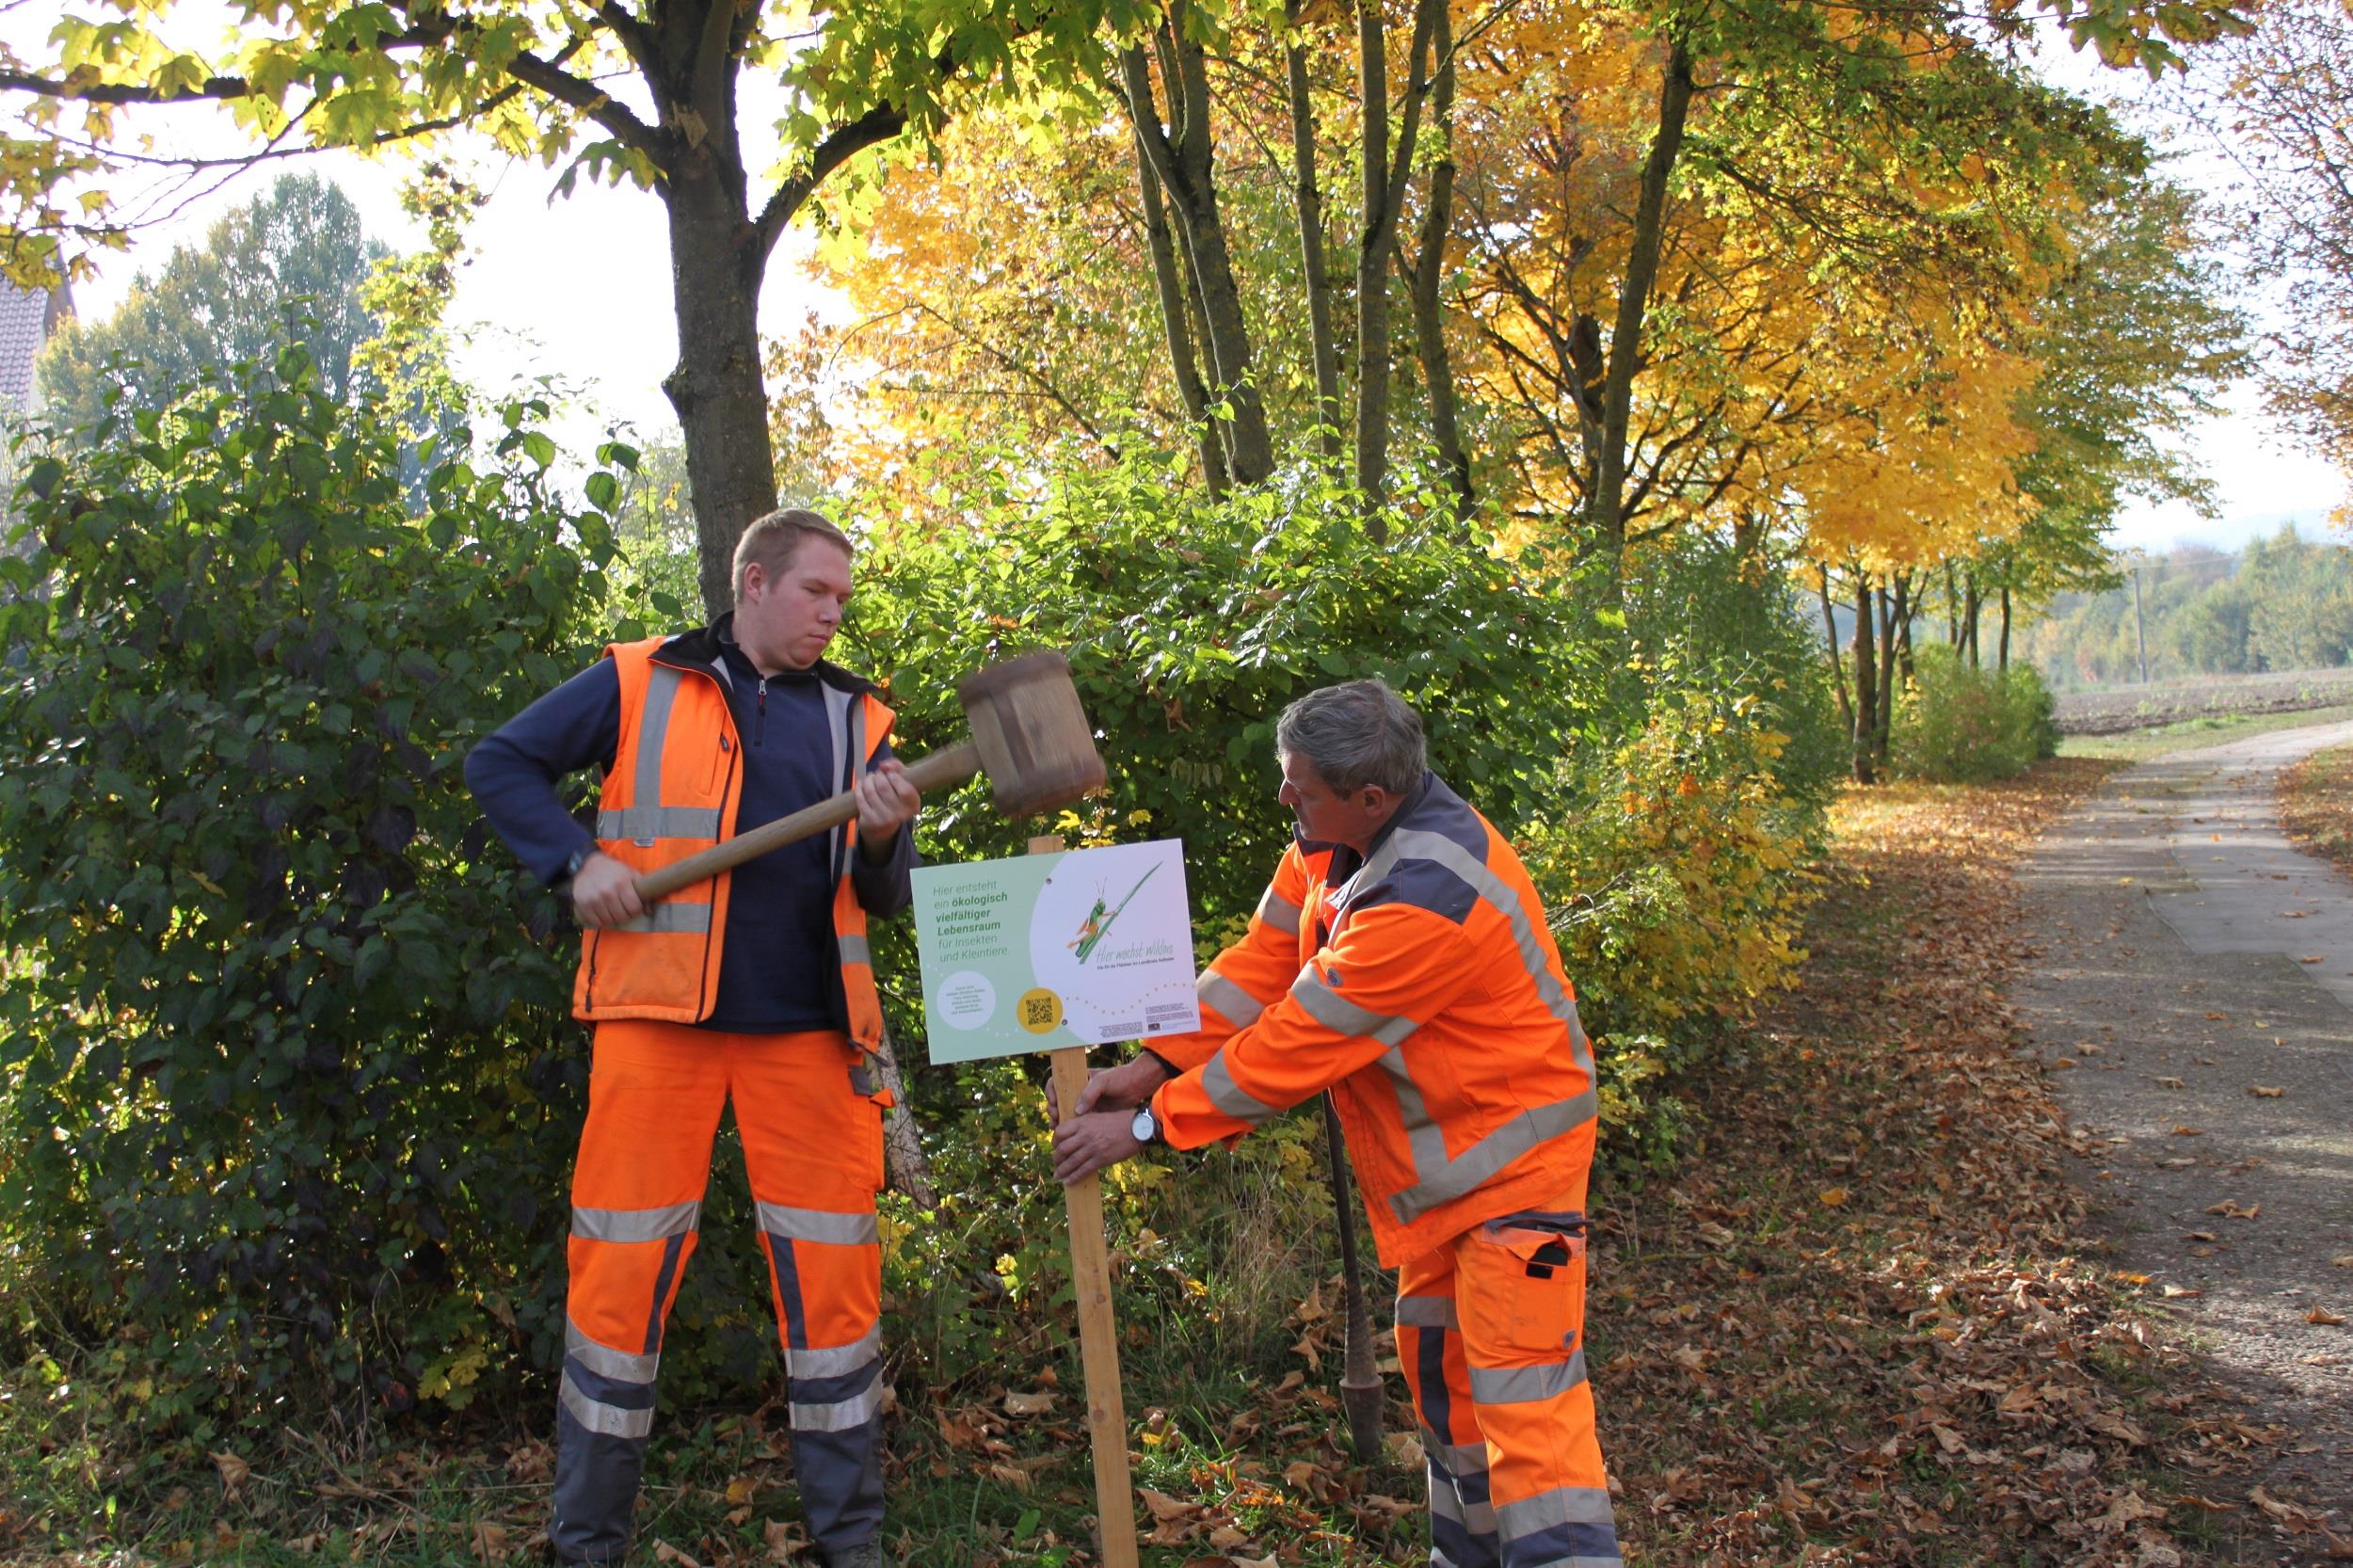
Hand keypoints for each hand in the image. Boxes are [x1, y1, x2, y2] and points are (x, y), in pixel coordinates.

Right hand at [571, 851, 644, 928]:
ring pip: (609, 921)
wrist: (589, 864)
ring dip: (613, 918)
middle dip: (625, 914)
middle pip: (622, 916)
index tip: (633, 905)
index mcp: (622, 883)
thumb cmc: (614, 871)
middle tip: (623, 908)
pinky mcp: (583, 903)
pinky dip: (601, 920)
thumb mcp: (632, 875)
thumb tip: (649, 912)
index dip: (636, 909)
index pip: (634, 908)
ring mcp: (594, 898)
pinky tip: (603, 912)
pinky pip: (596, 921)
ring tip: (613, 909)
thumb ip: (643, 892)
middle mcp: (607, 892)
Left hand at [854, 758, 920, 854]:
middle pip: (884, 787)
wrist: (883, 826)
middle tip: (877, 775)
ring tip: (869, 778)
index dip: (895, 777)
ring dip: (868, 780)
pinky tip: (861, 784)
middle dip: (878, 776)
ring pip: (870, 792)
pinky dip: (859, 788)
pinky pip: (861, 799)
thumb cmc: (895, 797)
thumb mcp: (903, 783)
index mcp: (913, 806)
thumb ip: (897, 767)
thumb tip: (883, 765)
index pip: (905, 790)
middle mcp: (901, 815)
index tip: (890, 773)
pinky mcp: (870, 821)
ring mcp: (884, 820)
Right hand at [1047, 1053, 1173, 1120]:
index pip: (1057, 1083)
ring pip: (1066, 1113)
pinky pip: (1078, 1122)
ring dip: (1060, 1121)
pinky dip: (1072, 1129)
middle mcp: (1079, 1091)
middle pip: (1058, 1100)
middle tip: (1056, 1118)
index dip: (1051, 1092)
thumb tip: (1077, 1111)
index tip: (1054, 1102)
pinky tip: (1069, 1136)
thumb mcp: (1104, 1081)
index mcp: (1079, 1079)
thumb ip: (1090, 1094)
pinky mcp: (1092, 1115)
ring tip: (1057, 1129)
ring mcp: (1086, 1103)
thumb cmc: (1120, 1078)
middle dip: (1054, 1110)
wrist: (1138, 1086)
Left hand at [1053, 1109, 1144, 1184]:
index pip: (1060, 1132)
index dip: (1054, 1141)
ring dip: (1062, 1170)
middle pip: (1062, 1149)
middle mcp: (1085, 1135)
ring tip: (1058, 1175)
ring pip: (1071, 1161)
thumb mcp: (1099, 1116)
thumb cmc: (1121, 1120)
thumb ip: (1086, 1124)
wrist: (1138, 1128)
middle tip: (1056, 1162)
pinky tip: (1068, 1181)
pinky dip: (1073, 1177)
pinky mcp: (1101, 1159)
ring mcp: (1093, 1148)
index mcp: (1084, 1121)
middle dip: (1056, 1158)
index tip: (1055, 1146)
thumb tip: (1075, 1135)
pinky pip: (1083, 1170)